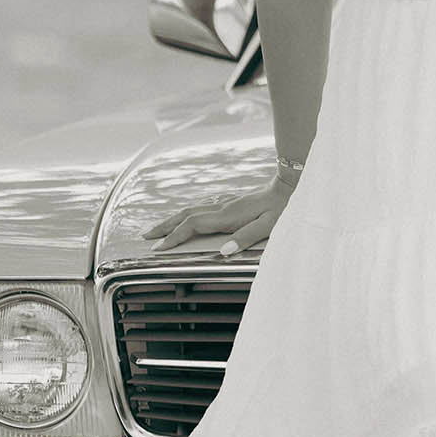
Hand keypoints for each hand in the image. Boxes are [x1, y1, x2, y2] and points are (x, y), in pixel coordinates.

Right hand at [142, 176, 295, 255]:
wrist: (291, 184)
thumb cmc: (283, 207)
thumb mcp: (269, 226)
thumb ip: (247, 238)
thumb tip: (224, 251)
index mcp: (227, 215)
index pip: (193, 226)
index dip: (174, 237)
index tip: (157, 248)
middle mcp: (222, 207)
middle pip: (185, 216)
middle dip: (164, 227)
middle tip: (144, 237)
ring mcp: (225, 203)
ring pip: (191, 210)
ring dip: (172, 219)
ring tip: (156, 228)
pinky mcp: (230, 201)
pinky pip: (201, 208)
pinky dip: (186, 214)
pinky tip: (185, 217)